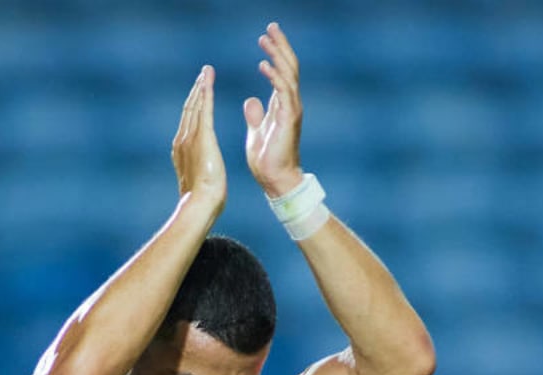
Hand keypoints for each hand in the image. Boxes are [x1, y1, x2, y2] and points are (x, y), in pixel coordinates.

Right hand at [172, 65, 226, 210]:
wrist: (200, 204)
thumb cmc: (203, 200)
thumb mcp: (200, 181)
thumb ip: (199, 170)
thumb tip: (203, 172)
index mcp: (182, 149)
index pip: (188, 121)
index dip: (194, 105)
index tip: (199, 93)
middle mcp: (182, 139)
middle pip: (189, 108)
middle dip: (196, 90)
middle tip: (203, 74)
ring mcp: (190, 137)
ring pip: (195, 105)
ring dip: (201, 86)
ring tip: (206, 72)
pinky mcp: (202, 137)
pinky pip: (204, 109)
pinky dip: (206, 92)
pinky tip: (208, 80)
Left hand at [243, 22, 304, 197]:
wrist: (274, 180)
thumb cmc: (267, 159)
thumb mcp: (257, 131)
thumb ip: (256, 115)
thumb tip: (250, 101)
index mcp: (282, 105)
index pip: (281, 71)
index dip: (275, 53)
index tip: (265, 36)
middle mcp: (289, 104)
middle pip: (288, 67)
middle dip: (280, 45)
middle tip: (270, 26)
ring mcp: (291, 111)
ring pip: (288, 75)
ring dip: (278, 55)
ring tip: (267, 38)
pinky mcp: (288, 120)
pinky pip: (284, 93)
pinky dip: (275, 77)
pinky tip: (264, 64)